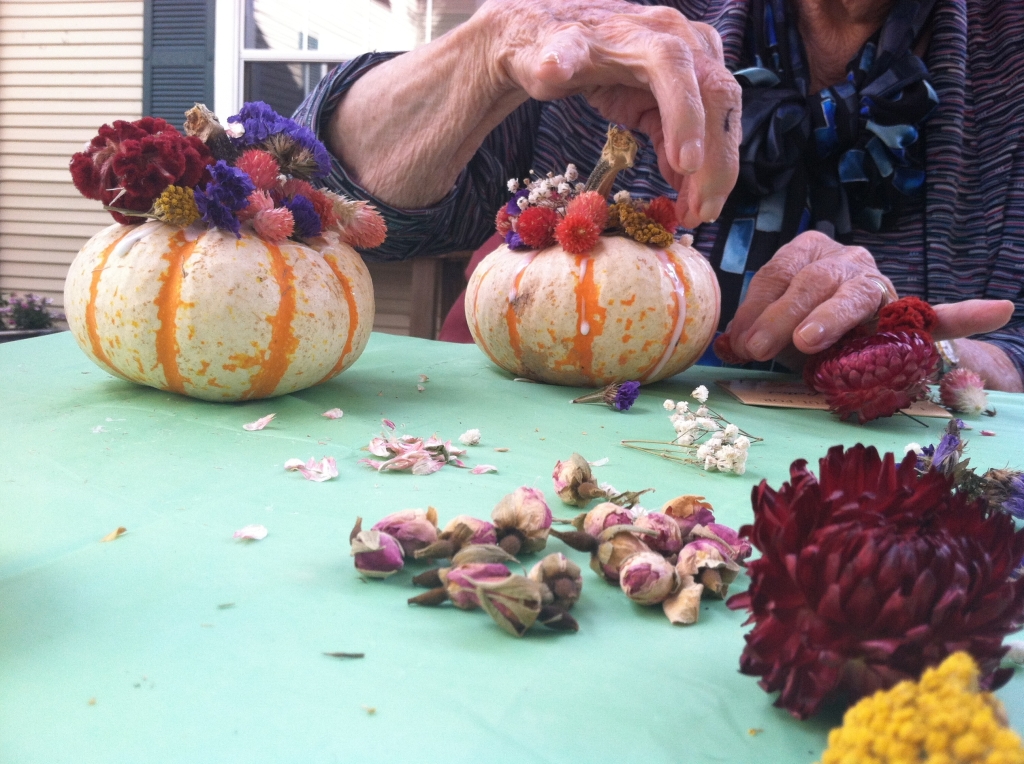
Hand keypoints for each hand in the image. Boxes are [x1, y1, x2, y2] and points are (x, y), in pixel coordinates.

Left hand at [487, 0, 741, 227]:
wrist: (566, 35)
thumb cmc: (556, 48)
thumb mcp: (547, 56)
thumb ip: (555, 63)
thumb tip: (552, 67)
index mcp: (647, 36)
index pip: (676, 68)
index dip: (686, 115)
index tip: (684, 165)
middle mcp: (683, 44)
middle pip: (716, 99)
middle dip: (714, 160)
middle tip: (699, 212)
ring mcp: (695, 65)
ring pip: (722, 118)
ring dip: (714, 172)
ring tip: (695, 215)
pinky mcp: (692, 90)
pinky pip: (706, 130)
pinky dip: (700, 168)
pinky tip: (686, 199)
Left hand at [716, 229, 1014, 366]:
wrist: (856, 340)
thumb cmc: (803, 330)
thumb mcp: (772, 328)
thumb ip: (750, 333)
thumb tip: (724, 347)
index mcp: (808, 252)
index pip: (778, 273)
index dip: (756, 308)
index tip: (740, 343)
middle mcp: (846, 260)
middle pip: (811, 281)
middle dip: (781, 317)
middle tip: (759, 348)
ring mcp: (880, 284)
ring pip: (855, 296)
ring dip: (830, 319)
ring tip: (809, 342)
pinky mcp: (911, 313)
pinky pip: (943, 314)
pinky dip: (969, 314)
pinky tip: (998, 310)